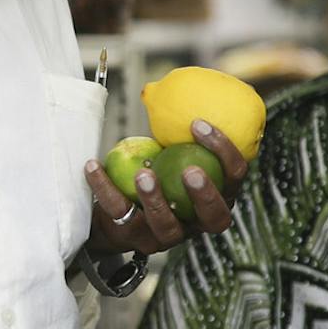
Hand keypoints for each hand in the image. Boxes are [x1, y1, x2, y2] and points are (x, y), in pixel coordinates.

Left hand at [81, 119, 248, 256]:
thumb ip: (179, 136)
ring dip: (156, 199)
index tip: (198, 124)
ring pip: (167, 226)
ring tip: (142, 173)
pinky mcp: (134, 239)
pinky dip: (105, 187)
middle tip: (190, 170)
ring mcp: (167, 236)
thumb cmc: (155, 173)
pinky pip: (120, 214)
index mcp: (217, 196)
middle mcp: (197, 222)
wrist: (115, 213)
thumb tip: (169, 89)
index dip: (224, 152)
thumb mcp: (171, 154)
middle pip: (214, 217)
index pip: (234, 177)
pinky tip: (93, 165)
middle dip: (205, 194)